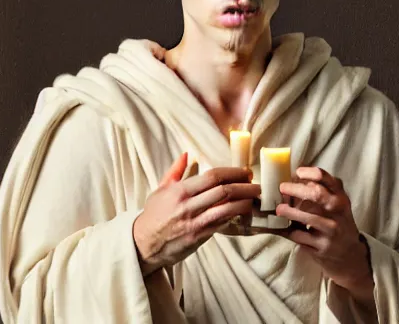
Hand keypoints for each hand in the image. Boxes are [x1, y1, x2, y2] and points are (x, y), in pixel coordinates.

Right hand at [133, 153, 259, 275]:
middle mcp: (188, 205)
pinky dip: (234, 216)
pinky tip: (243, 210)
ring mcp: (195, 222)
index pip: (212, 176)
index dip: (232, 172)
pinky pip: (221, 224)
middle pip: (223, 191)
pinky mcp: (199, 237)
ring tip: (254, 197)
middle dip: (244, 185)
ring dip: (244, 202)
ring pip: (227, 209)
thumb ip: (174, 171)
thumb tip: (186, 155)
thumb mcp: (160, 189)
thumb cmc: (152, 214)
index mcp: (179, 190)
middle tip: (255, 183)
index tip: (244, 171)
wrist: (143, 244)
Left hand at [276, 167, 373, 307]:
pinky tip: (282, 227)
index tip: (297, 172)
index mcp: (341, 198)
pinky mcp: (322, 247)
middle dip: (296, 189)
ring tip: (279, 208)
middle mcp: (339, 212)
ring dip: (290, 211)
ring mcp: (331, 231)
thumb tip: (295, 178)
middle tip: (282, 188)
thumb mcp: (338, 205)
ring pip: (308, 217)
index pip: (329, 180)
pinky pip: (301, 237)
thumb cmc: (338, 223)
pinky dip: (289, 231)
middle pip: (317, 194)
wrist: (350, 256)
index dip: (311, 173)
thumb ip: (323, 190)